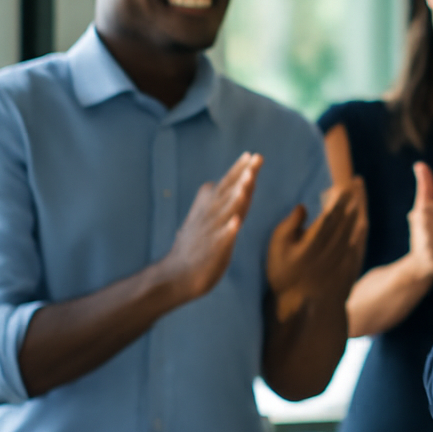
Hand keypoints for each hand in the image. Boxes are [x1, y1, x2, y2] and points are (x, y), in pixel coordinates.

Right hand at [156, 153, 261, 303]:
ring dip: (237, 195)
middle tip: (256, 158)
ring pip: (226, 210)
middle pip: (229, 191)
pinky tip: (237, 223)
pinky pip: (221, 239)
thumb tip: (217, 183)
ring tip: (248, 180)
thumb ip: (215, 202)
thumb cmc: (195, 246)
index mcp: (209, 208)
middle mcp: (209, 216)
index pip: (227, 185)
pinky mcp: (211, 250)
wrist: (176, 276)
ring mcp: (210, 232)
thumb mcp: (203, 219)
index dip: (239, 170)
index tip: (252, 155)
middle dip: (243, 174)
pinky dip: (228, 230)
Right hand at [266, 176, 367, 320]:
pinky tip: (360, 222)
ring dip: (359, 210)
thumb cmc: (285, 277)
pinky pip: (360, 242)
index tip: (346, 182)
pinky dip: (361, 229)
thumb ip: (289, 225)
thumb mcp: (277, 249)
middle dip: (354, 198)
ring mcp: (348, 256)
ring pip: (358, 228)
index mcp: (318, 238)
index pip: (335, 209)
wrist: (304, 309)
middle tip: (356, 182)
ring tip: (358, 197)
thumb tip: (303, 206)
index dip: (342, 195)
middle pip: (350, 215)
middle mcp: (337, 245)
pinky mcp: (353, 267)